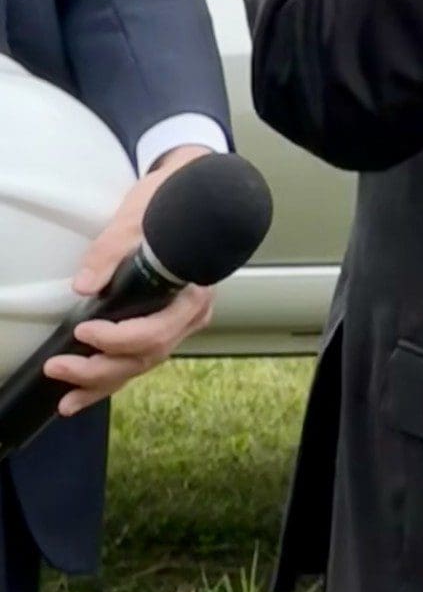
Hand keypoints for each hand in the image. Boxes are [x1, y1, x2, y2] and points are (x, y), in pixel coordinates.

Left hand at [43, 147, 216, 417]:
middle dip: (100, 370)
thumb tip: (84, 285)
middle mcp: (190, 316)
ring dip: (102, 383)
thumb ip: (111, 252)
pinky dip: (112, 376)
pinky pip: (140, 358)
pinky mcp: (164, 323)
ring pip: (142, 365)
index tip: (84, 331)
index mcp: (193, 294)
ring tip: (67, 399)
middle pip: (146, 357)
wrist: (195, 192)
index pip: (155, 332)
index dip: (118, 339)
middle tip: (59, 368)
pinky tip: (85, 390)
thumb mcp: (138, 219)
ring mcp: (179, 323)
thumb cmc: (172, 203)